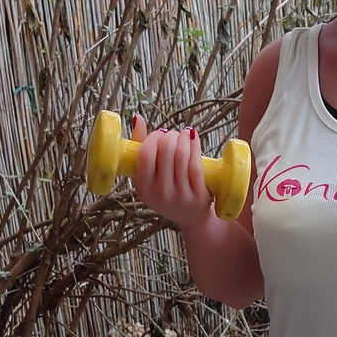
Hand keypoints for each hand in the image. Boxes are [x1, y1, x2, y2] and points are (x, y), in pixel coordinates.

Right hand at [130, 114, 211, 228]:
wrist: (191, 217)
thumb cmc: (167, 191)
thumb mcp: (149, 177)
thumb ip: (141, 149)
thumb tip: (138, 119)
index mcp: (144, 189)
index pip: (145, 154)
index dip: (153, 137)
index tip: (160, 133)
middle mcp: (160, 193)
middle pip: (165, 151)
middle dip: (170, 135)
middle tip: (174, 135)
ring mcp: (180, 195)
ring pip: (181, 155)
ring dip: (183, 137)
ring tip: (184, 134)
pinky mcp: (198, 195)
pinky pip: (195, 164)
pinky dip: (195, 145)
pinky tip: (193, 138)